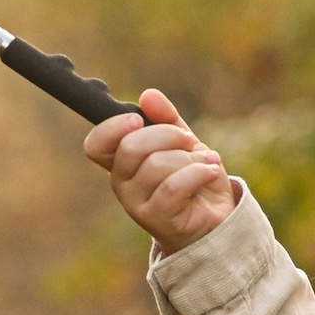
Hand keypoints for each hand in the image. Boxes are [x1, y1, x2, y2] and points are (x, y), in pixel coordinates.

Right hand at [84, 87, 237, 249]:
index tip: (138, 119)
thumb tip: (148, 95)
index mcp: (122, 162)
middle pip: (130, 147)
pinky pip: (174, 186)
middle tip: (189, 141)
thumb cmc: (195, 180)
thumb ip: (166, 119)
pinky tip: (211, 172)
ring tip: (206, 163)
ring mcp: (136, 204)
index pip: (95, 145)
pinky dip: (199, 173)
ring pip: (157, 165)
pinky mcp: (157, 219)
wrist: (219, 219)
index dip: (112, 127)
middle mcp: (122, 184)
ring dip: (190, 158)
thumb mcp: (183, 143)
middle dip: (168, 135)